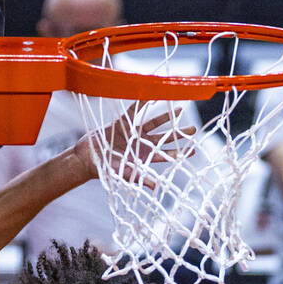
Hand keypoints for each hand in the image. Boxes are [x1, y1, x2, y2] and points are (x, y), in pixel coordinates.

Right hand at [74, 106, 195, 185]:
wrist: (87, 159)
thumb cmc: (106, 170)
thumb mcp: (125, 175)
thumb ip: (141, 178)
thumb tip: (156, 188)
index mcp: (144, 157)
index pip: (166, 154)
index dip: (180, 153)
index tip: (194, 150)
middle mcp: (141, 145)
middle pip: (165, 138)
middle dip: (179, 134)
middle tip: (194, 129)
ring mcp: (133, 134)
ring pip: (154, 123)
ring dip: (166, 117)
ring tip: (179, 110)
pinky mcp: (122, 124)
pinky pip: (133, 111)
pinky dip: (141, 104)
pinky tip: (151, 95)